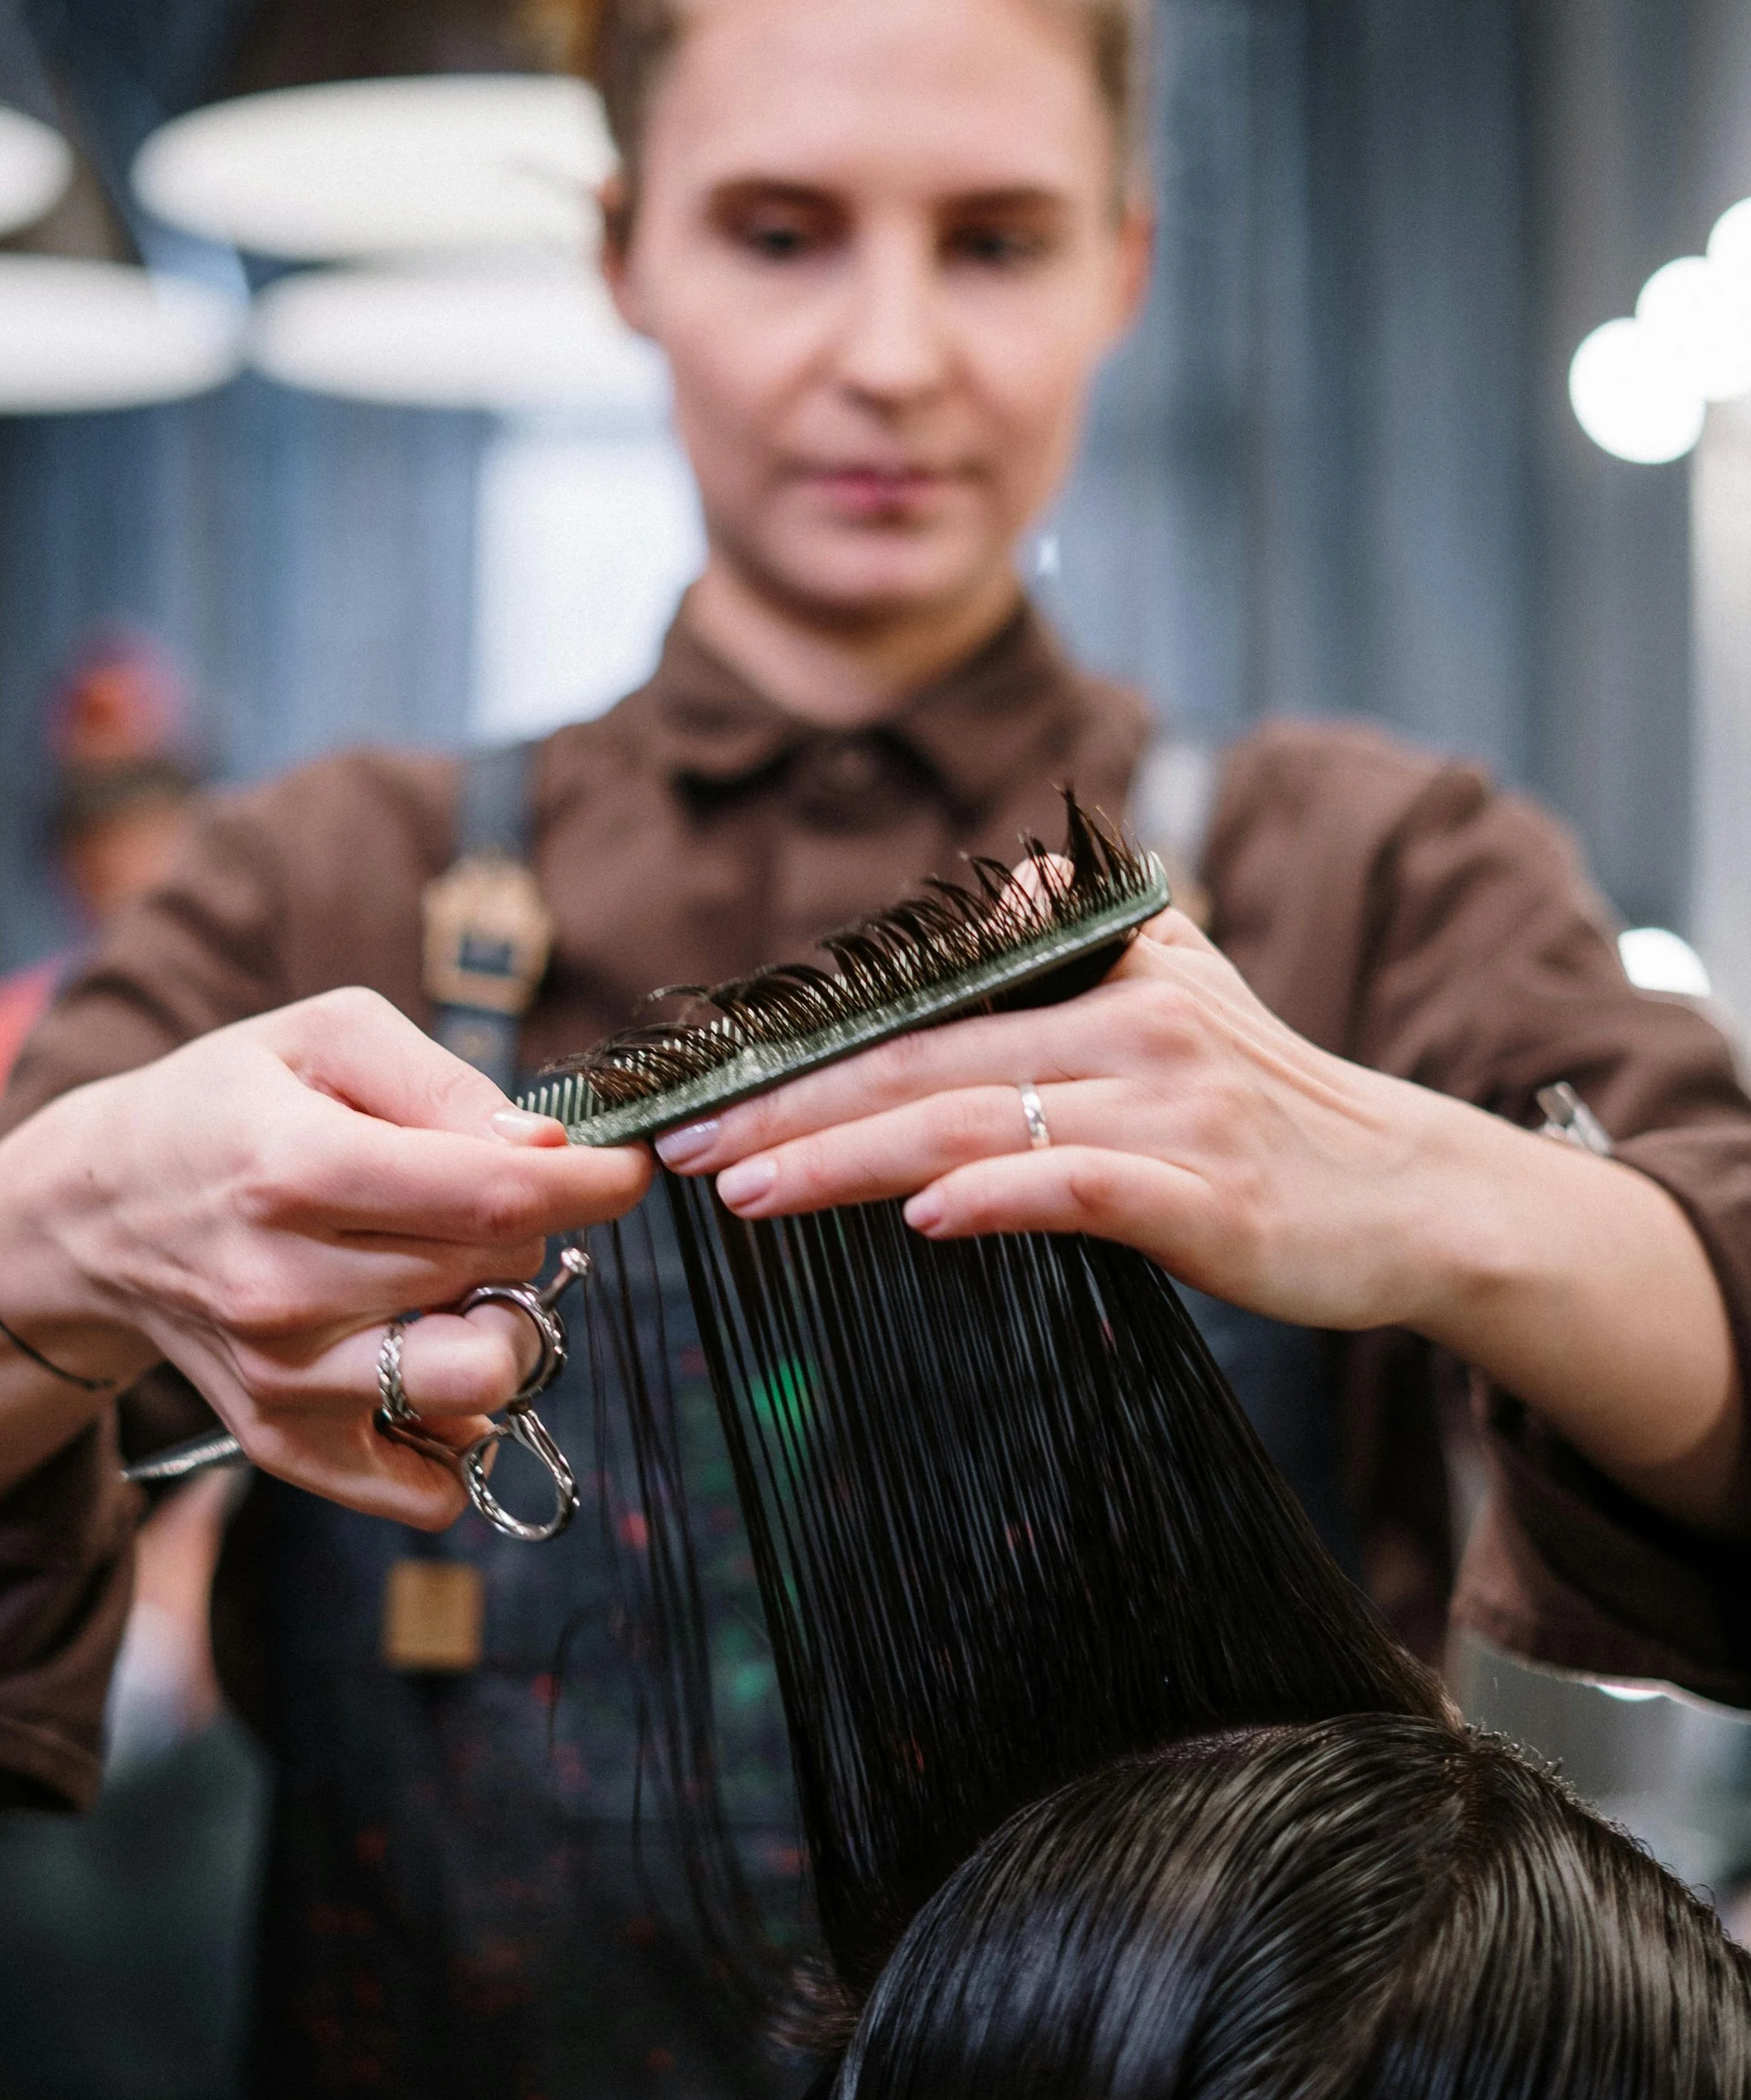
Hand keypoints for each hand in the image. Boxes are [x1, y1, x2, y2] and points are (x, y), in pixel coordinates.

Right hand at [0, 990, 650, 1582]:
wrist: (98, 1211)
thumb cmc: (226, 1107)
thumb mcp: (325, 1037)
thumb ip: (444, 1081)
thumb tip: (546, 1153)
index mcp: (294, 1168)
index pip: (496, 1196)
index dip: (594, 1184)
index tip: (625, 1169)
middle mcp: (283, 1286)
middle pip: (497, 1275)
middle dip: (524, 1229)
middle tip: (480, 1201)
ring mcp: (284, 1379)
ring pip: (480, 1383)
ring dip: (503, 1329)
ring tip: (459, 1284)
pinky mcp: (284, 1443)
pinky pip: (430, 1488)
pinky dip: (457, 1436)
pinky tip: (428, 1358)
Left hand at [659, 912, 1475, 1332]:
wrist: (1415, 1196)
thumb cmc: (1278, 1106)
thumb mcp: (1188, 989)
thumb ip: (1084, 938)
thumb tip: (997, 882)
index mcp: (1108, 979)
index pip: (923, 1013)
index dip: (804, 1050)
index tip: (700, 1091)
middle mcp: (1135, 1028)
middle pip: (924, 1065)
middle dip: (788, 1108)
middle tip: (683, 1146)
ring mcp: (1173, 1112)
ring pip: (975, 1123)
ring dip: (848, 1158)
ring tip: (749, 1190)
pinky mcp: (1210, 1195)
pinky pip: (1082, 1185)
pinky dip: (998, 1197)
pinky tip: (923, 1217)